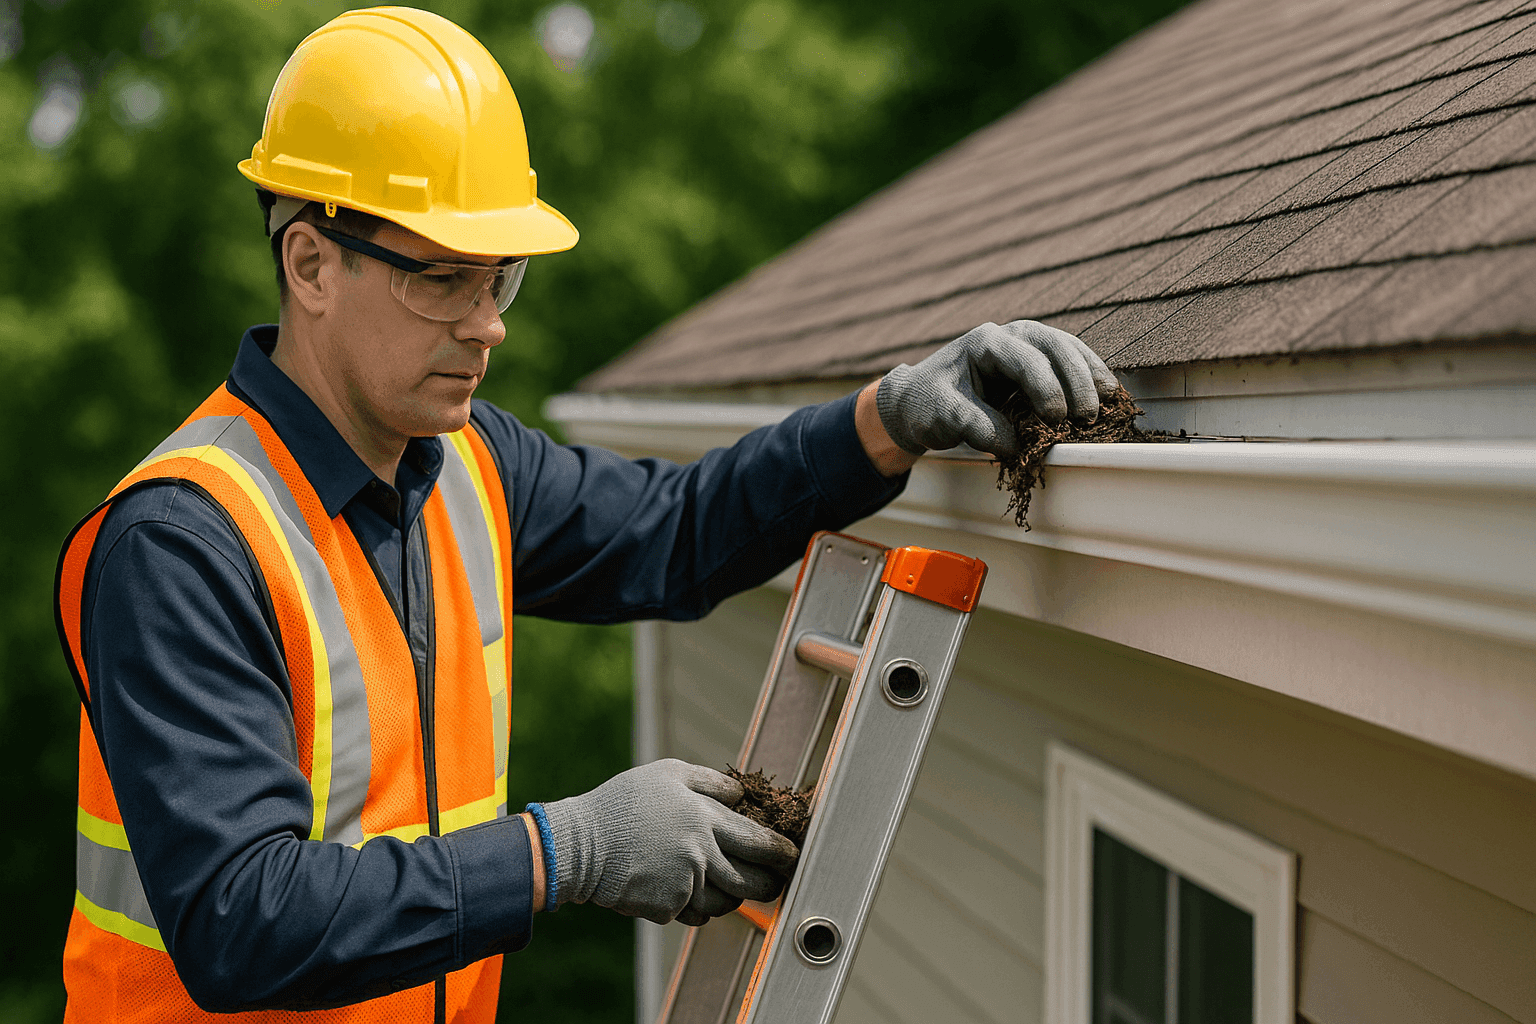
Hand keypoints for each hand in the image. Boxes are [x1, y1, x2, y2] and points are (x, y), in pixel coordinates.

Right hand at [542, 759, 798, 925]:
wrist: (580, 844)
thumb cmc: (624, 802)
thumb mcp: (667, 773)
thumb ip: (710, 781)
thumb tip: (742, 794)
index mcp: (705, 819)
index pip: (758, 841)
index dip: (781, 852)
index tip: (792, 856)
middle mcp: (700, 855)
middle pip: (751, 881)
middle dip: (769, 884)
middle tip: (775, 883)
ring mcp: (684, 885)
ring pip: (726, 903)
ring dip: (731, 897)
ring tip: (726, 885)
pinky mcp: (667, 909)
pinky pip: (695, 915)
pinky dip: (697, 908)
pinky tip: (685, 892)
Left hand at [875, 320, 1118, 457]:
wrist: (917, 398)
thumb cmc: (928, 404)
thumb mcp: (943, 417)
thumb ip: (978, 428)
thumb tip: (1017, 445)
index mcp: (985, 344)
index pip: (1025, 360)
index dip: (1046, 389)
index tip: (1056, 420)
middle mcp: (1009, 336)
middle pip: (1054, 346)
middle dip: (1076, 380)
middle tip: (1088, 416)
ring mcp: (1024, 345)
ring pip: (1067, 348)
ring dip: (1089, 373)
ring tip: (1109, 399)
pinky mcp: (1034, 361)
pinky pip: (1067, 360)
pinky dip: (1087, 373)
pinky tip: (1105, 391)